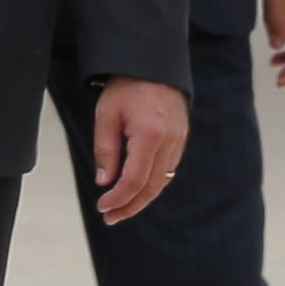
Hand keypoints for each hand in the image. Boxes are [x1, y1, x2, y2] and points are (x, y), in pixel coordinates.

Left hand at [85, 75, 193, 226]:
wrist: (153, 67)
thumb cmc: (125, 89)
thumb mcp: (105, 116)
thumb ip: (106, 150)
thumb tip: (104, 182)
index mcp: (149, 136)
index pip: (135, 179)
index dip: (119, 198)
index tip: (103, 208)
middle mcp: (169, 142)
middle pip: (152, 186)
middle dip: (130, 206)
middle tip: (110, 218)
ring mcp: (179, 142)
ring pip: (162, 181)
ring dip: (142, 198)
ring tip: (121, 209)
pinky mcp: (181, 139)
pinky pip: (168, 169)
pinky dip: (153, 184)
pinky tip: (137, 190)